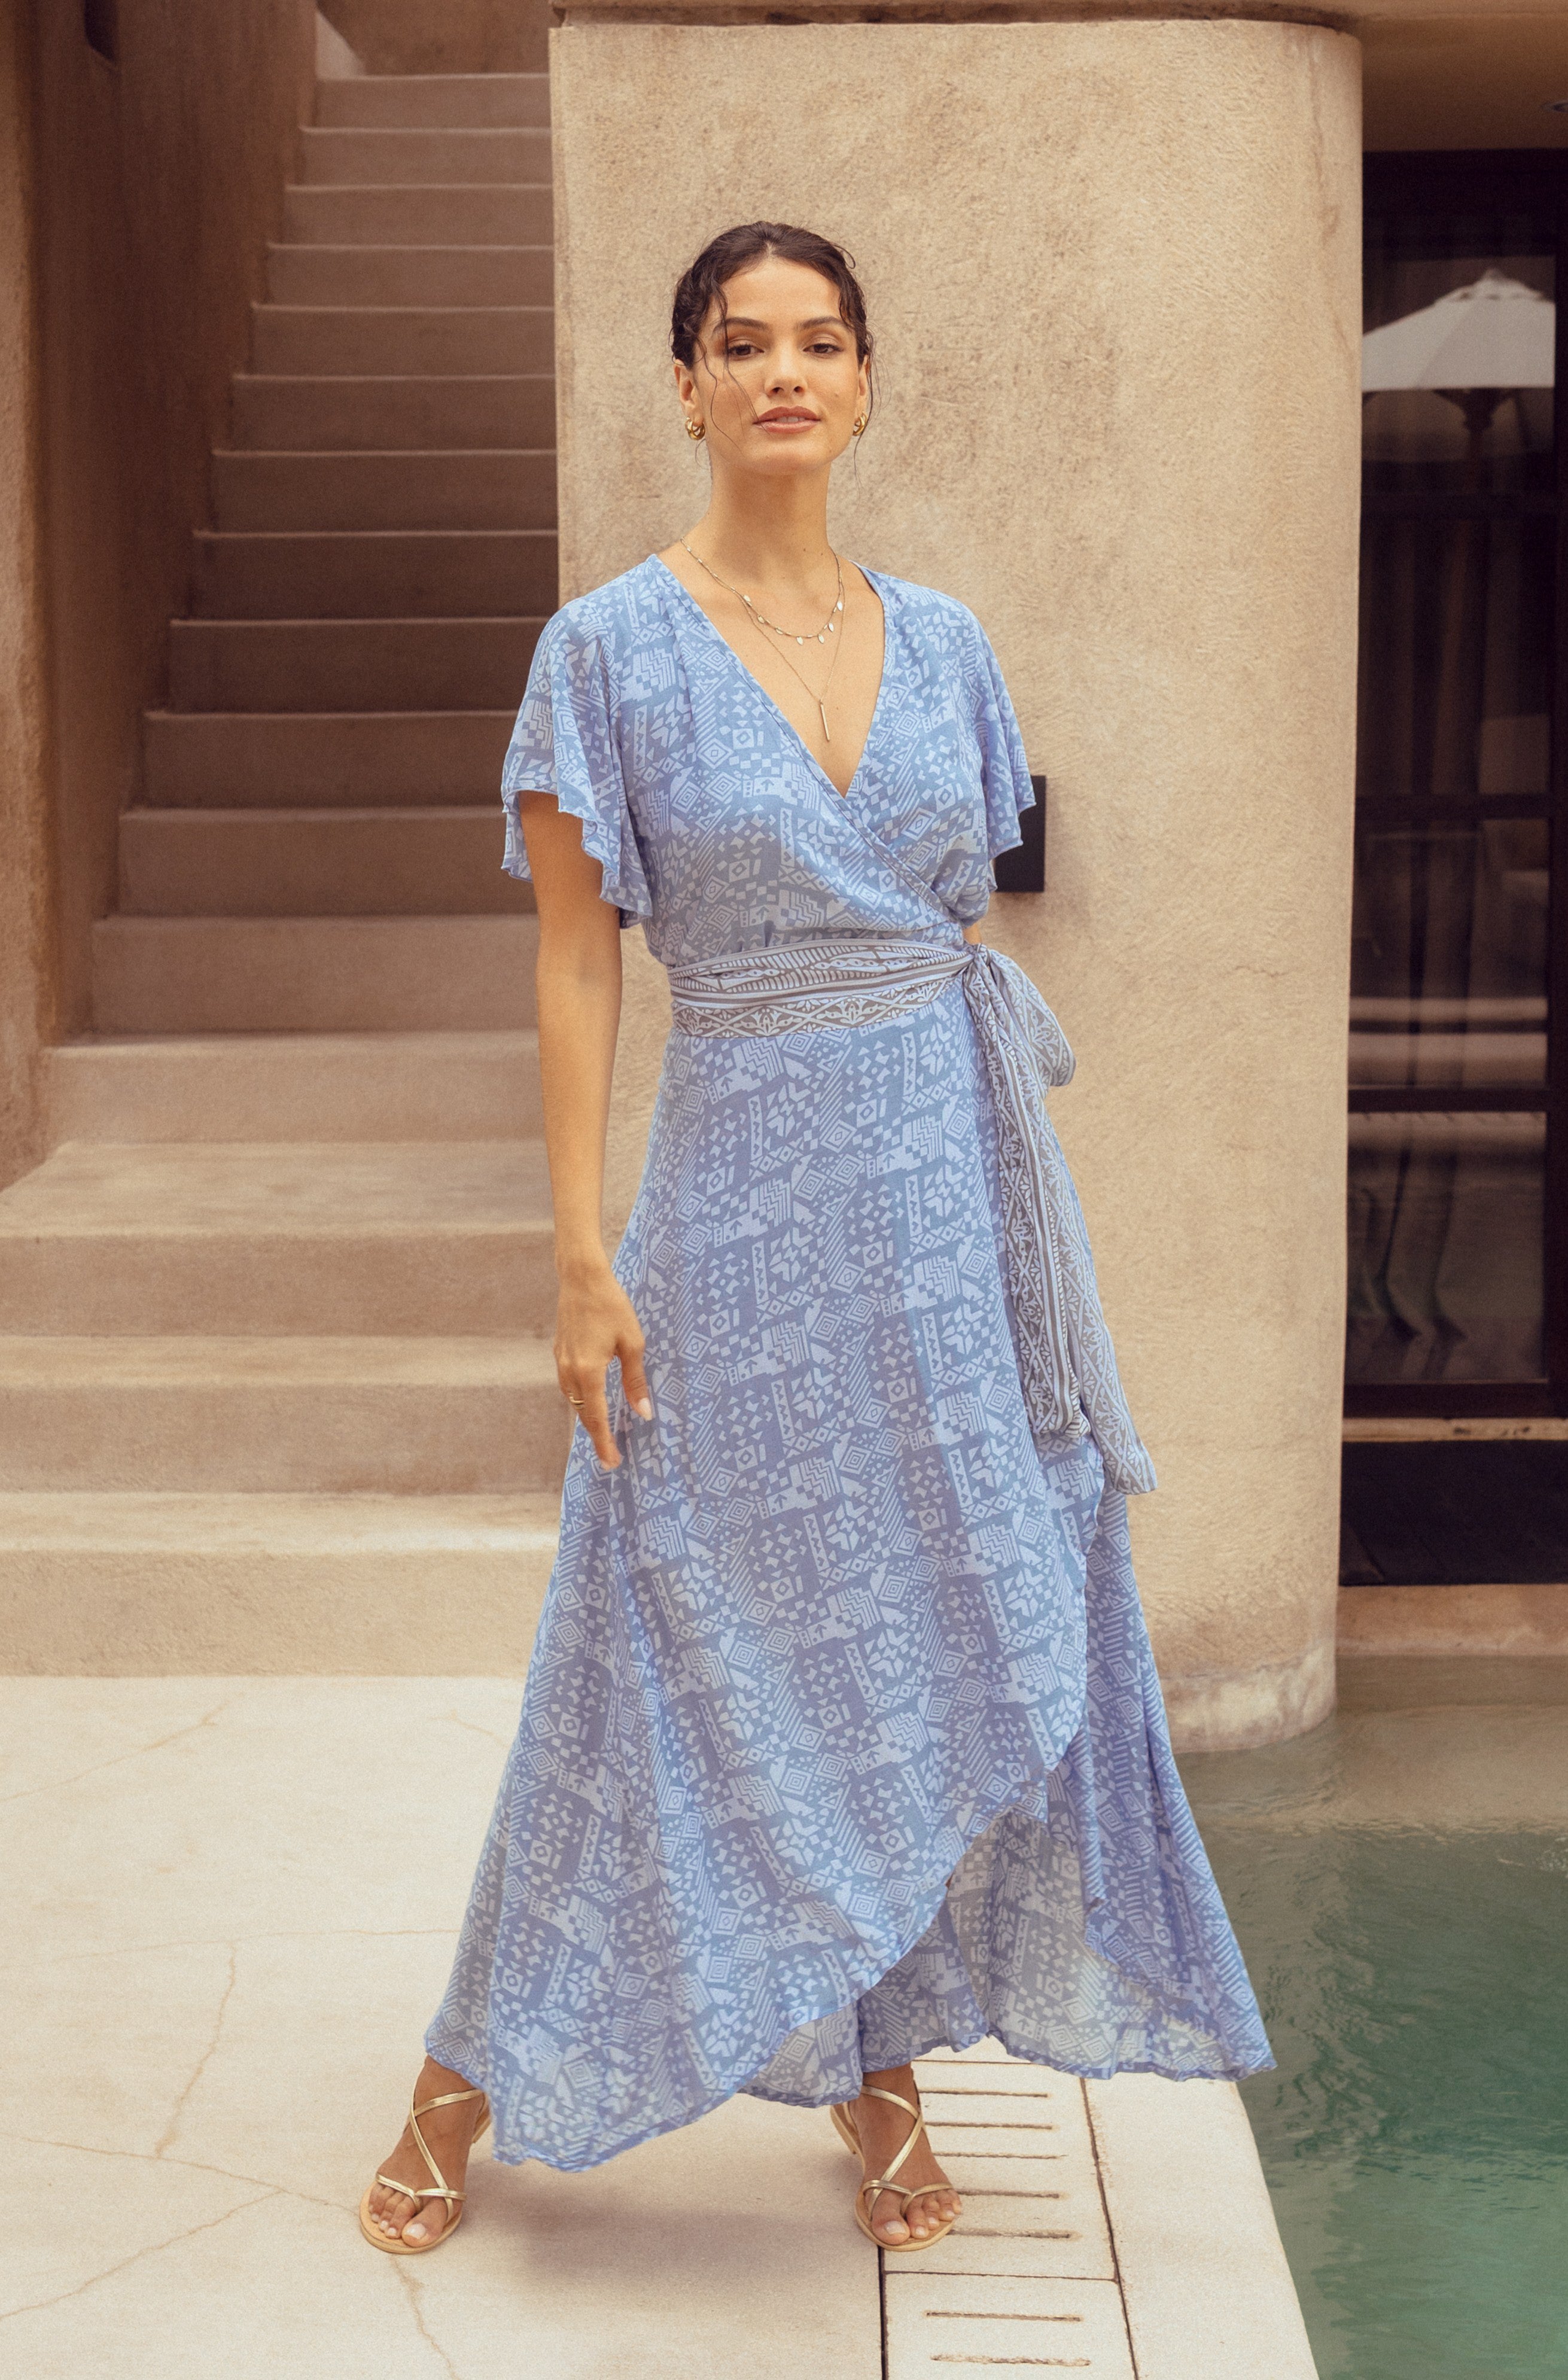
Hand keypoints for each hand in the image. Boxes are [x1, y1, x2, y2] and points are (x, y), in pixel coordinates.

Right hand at [555, 1263, 651, 1468]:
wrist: (581, 1278)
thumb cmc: (612, 1306)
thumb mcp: (632, 1343)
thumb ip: (635, 1380)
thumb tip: (643, 1412)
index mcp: (588, 1371)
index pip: (596, 1418)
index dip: (604, 1443)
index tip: (612, 1462)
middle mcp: (570, 1371)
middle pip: (583, 1414)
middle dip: (596, 1436)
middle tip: (611, 1456)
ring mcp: (561, 1362)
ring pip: (574, 1401)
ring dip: (588, 1418)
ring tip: (603, 1433)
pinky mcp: (560, 1353)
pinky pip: (570, 1386)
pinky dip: (581, 1399)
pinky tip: (592, 1400)